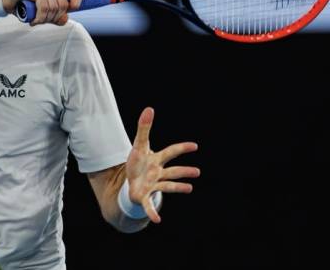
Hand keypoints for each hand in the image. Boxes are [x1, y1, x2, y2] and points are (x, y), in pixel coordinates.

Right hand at [1, 0, 83, 25]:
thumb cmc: (24, 3)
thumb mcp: (43, 10)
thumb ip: (55, 15)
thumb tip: (64, 19)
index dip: (77, 3)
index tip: (69, 12)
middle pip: (64, 4)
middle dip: (54, 17)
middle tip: (43, 21)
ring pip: (54, 7)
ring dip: (45, 19)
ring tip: (36, 21)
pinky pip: (44, 7)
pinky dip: (39, 18)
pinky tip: (33, 21)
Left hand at [125, 107, 199, 222]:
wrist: (131, 181)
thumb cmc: (138, 163)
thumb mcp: (138, 145)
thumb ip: (143, 128)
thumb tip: (149, 108)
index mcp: (157, 160)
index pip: (171, 152)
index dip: (182, 148)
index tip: (194, 146)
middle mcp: (158, 173)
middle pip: (172, 171)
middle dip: (184, 171)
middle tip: (198, 172)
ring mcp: (153, 185)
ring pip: (167, 186)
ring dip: (178, 188)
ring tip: (190, 189)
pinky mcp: (144, 196)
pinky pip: (149, 205)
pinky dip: (152, 212)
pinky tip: (157, 220)